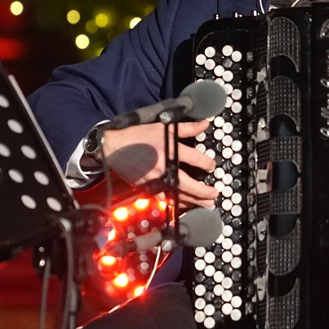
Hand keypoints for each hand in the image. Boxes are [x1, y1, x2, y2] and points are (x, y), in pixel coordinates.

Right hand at [99, 121, 218, 207]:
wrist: (114, 146)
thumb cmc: (139, 135)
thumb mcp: (164, 127)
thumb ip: (187, 127)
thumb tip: (205, 123)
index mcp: (170, 151)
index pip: (195, 159)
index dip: (207, 164)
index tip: (212, 166)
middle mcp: (165, 168)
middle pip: (189, 184)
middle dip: (204, 191)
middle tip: (214, 194)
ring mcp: (155, 181)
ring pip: (178, 195)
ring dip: (193, 201)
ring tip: (206, 204)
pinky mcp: (147, 188)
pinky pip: (164, 199)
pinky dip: (175, 203)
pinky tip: (184, 205)